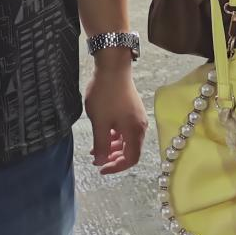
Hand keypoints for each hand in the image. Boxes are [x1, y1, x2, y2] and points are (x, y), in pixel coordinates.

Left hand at [84, 56, 147, 174]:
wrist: (113, 66)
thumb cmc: (106, 95)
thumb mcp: (100, 123)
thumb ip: (101, 145)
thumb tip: (100, 162)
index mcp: (135, 132)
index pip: (131, 159)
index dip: (116, 167)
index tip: (100, 168)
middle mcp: (140, 126)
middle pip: (130, 150)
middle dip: (113, 157)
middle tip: (97, 159)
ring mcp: (137, 117)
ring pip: (126, 139)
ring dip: (112, 146)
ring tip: (95, 147)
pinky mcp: (132, 109)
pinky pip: (125, 129)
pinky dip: (114, 135)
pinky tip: (102, 132)